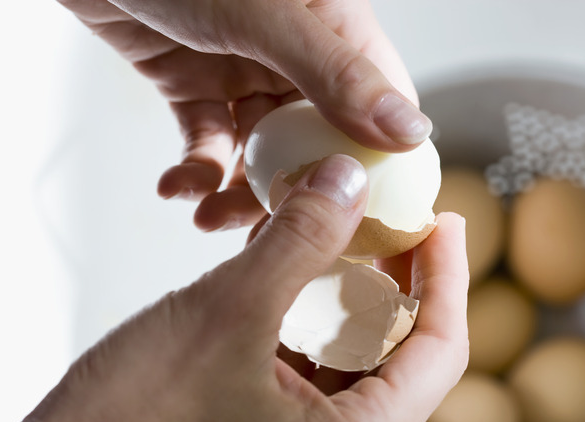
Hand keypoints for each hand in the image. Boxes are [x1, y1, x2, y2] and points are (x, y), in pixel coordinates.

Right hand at [7, 155, 467, 421]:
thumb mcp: (228, 314)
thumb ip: (297, 242)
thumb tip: (347, 180)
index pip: (438, 351)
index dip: (448, 278)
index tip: (445, 220)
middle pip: (399, 348)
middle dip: (393, 276)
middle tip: (385, 214)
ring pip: (352, 350)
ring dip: (343, 287)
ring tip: (334, 226)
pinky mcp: (263, 420)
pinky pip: (307, 357)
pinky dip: (302, 308)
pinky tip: (284, 261)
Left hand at [56, 0, 433, 230]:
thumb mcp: (267, 14)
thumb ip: (334, 73)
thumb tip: (408, 132)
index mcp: (332, 27)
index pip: (379, 105)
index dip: (377, 164)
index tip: (363, 218)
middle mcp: (295, 56)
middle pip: (315, 143)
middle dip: (291, 192)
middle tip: (270, 235)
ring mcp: (244, 72)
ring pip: (258, 152)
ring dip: (235, 193)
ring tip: (209, 218)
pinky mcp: (194, 85)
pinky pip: (207, 142)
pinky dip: (193, 171)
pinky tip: (176, 188)